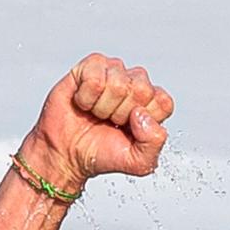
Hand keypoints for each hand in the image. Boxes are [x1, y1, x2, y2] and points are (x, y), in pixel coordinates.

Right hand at [17, 53, 174, 192]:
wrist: (66, 153)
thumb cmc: (100, 153)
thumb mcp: (138, 162)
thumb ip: (154, 143)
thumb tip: (141, 114)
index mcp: (151, 104)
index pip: (163, 102)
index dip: (144, 121)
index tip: (129, 130)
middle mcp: (135, 84)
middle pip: (142, 90)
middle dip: (122, 113)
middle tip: (110, 121)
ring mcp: (114, 72)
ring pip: (118, 83)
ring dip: (103, 107)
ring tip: (96, 113)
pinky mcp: (91, 66)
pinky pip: (95, 78)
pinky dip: (86, 97)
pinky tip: (84, 103)